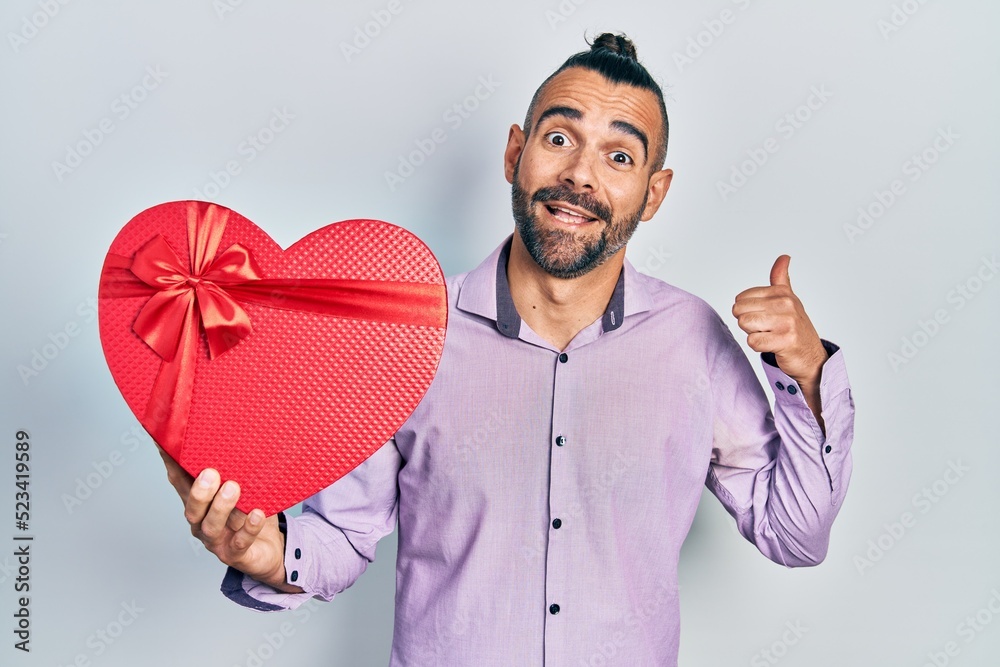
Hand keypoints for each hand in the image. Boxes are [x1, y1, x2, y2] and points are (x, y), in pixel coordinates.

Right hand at [158, 447, 300, 591]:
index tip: (166, 441)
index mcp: (199, 502)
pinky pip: (240, 542)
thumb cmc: (251, 513)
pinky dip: (248, 528)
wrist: (270, 549)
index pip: (180, 481)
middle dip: (199, 491)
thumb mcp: (245, 487)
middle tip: (210, 473)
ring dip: (221, 507)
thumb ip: (236, 467)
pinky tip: (257, 514)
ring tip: (233, 488)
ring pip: (211, 526)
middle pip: (191, 508)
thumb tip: (238, 432)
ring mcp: (218, 540)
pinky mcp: (237, 553)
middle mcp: (202, 521)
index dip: (171, 463)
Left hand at [731, 255, 827, 386]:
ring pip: (745, 324)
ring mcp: (787, 322)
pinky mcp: (786, 340)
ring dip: (753, 334)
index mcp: (782, 292)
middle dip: (749, 323)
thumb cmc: (794, 327)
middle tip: (767, 329)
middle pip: (740, 312)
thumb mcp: (788, 299)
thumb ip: (781, 278)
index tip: (766, 317)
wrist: (811, 356)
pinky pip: (753, 341)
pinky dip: (758, 346)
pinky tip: (772, 345)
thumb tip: (784, 257)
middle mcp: (786, 303)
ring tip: (770, 335)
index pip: (741, 298)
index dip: (748, 311)